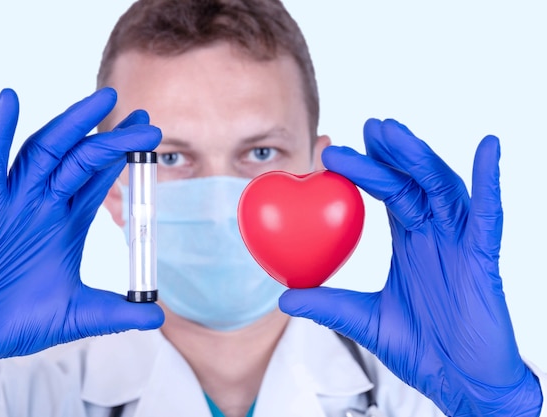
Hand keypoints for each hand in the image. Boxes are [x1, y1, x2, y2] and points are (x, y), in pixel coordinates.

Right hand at [0, 88, 163, 389]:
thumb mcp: (77, 315)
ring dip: (72, 125)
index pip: (100, 177)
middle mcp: (44, 204)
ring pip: (45, 152)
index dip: (124, 155)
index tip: (150, 135)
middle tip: (146, 121)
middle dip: (113, 139)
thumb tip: (157, 318)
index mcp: (66, 222)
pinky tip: (9, 101)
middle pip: (82, 160)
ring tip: (102, 102)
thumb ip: (117, 313)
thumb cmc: (12, 322)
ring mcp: (13, 202)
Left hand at [280, 119, 542, 415]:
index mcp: (411, 242)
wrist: (461, 384)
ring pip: (443, 188)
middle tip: (368, 126)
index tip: (336, 153)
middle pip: (413, 182)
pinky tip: (486, 149)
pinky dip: (489, 182)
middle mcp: (436, 234)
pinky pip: (489, 215)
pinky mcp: (484, 258)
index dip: (368, 170)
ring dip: (420, 158)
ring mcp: (461, 243)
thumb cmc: (422, 348)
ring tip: (394, 133)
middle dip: (391, 153)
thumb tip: (283, 297)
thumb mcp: (364, 321)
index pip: (388, 194)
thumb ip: (328, 305)